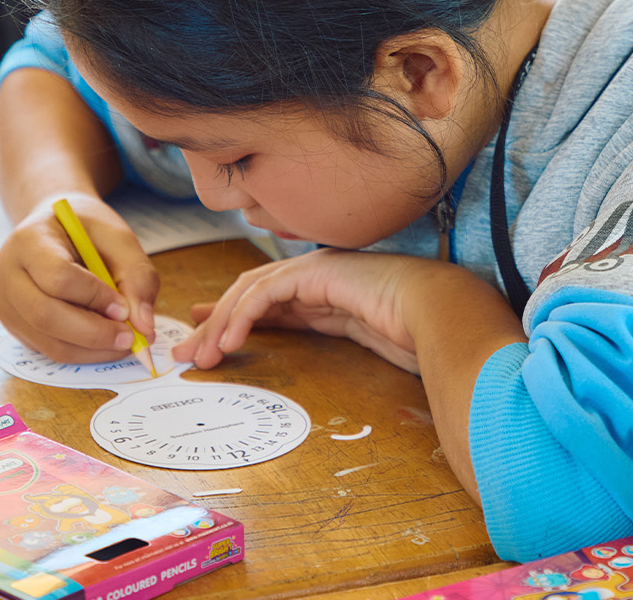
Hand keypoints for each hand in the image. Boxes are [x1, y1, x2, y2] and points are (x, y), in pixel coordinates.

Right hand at [0, 193, 159, 362]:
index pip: (57, 277)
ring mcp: (5, 303)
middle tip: (131, 338)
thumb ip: (138, 277)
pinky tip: (105, 342)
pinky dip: (83, 353)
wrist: (54, 227)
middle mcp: (7, 274)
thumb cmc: (86, 230)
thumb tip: (144, 328)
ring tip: (124, 342)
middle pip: (44, 316)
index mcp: (29, 241)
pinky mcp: (14, 325)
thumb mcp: (119, 239)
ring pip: (47, 341)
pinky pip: (48, 350)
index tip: (125, 308)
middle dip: (94, 333)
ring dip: (92, 350)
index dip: (95, 297)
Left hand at [172, 248, 453, 372]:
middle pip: (252, 294)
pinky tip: (231, 342)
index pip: (271, 300)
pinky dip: (243, 315)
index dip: (237, 317)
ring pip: (252, 290)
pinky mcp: (317, 271)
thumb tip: (326, 364)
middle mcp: (319, 275)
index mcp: (331, 292)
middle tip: (188, 354)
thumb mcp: (368, 344)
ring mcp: (318, 268)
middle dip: (217, 323)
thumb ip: (342, 342)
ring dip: (222, 325)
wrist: (444, 312)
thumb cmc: (420, 333)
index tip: (210, 338)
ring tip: (203, 357)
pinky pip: (266, 292)